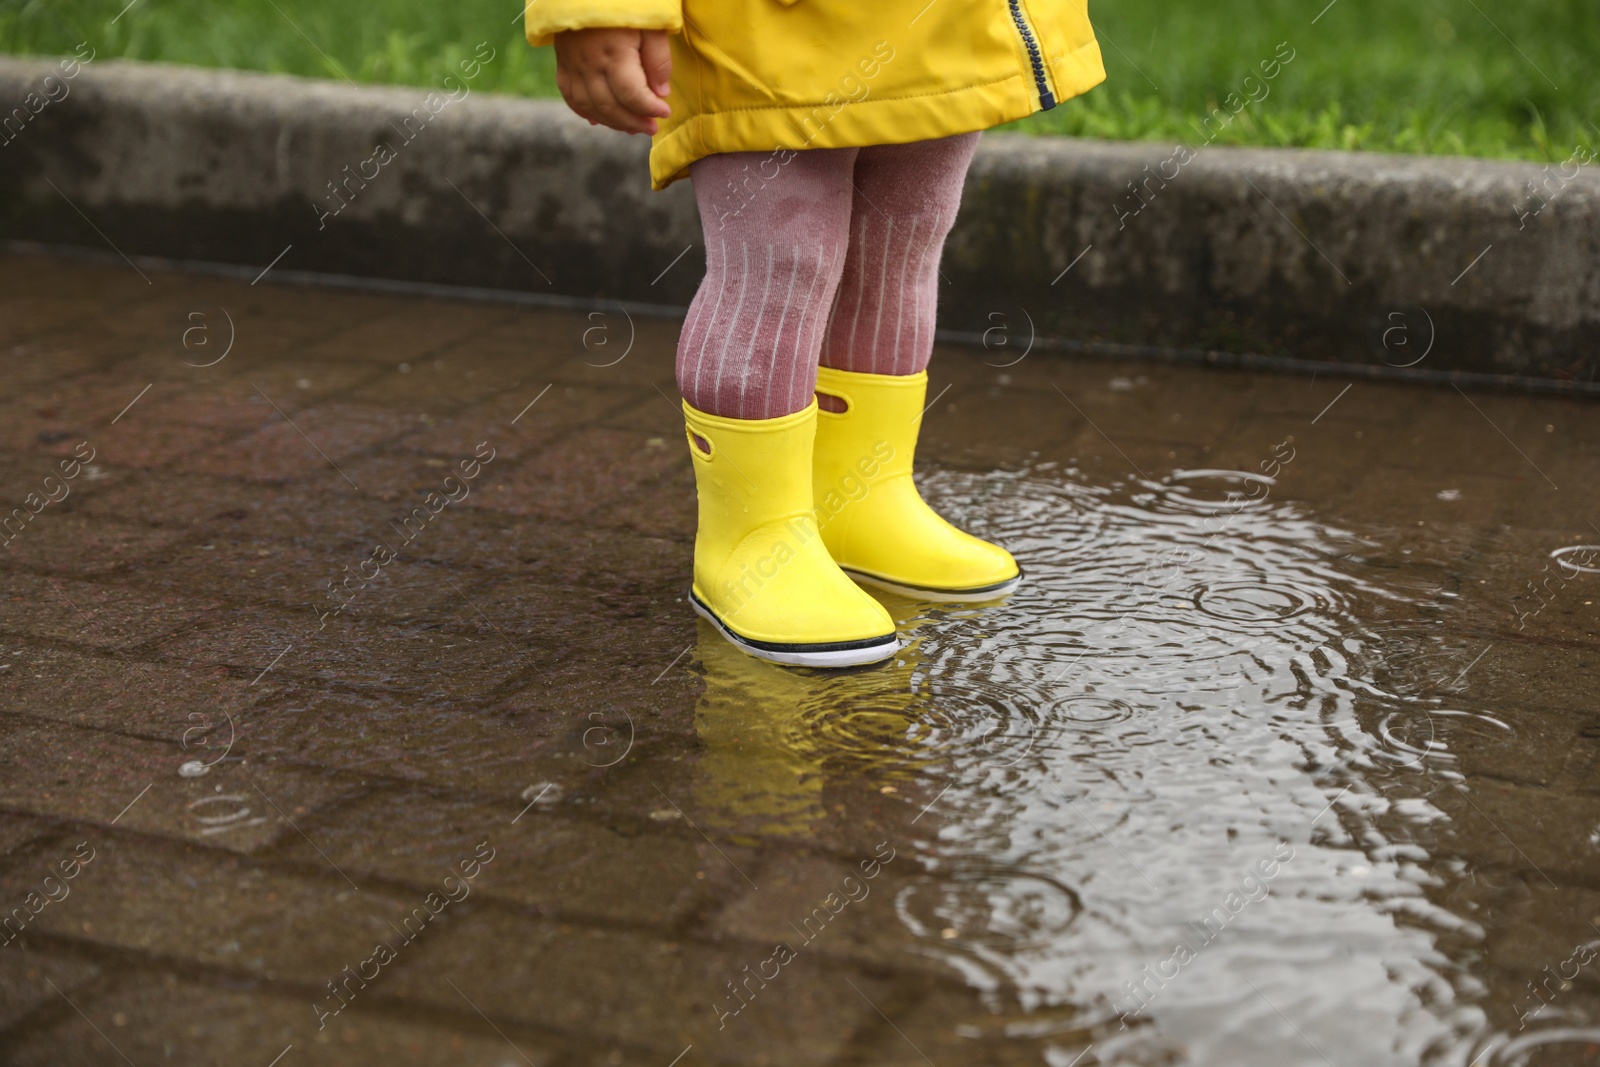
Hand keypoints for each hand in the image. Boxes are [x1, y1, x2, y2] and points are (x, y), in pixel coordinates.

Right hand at [554, 28, 671, 134]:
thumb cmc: (625, 2)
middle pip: (611, 107)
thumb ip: (658, 59)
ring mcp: (573, 66)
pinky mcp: (563, 64)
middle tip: (652, 128)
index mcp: (614, 53)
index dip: (650, 109)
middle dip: (634, 122)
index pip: (632, 95)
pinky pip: (571, 97)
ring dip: (613, 123)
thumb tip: (660, 93)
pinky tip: (600, 120)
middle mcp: (590, 64)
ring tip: (633, 127)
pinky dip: (586, 113)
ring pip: (591, 107)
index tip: (665, 112)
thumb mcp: (651, 24)